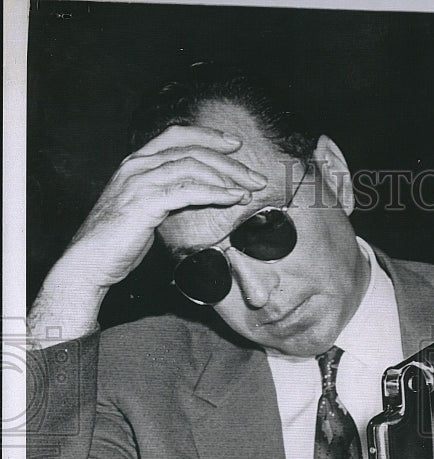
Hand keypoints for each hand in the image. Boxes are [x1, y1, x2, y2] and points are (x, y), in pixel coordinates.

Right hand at [63, 125, 268, 289]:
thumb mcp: (149, 208)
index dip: (208, 136)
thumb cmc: (120, 240)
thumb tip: (206, 193)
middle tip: (255, 177)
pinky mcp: (145, 202)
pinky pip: (188, 190)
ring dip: (227, 178)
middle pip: (192, 150)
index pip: (177, 135)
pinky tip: (233, 199)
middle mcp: (137, 165)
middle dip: (230, 162)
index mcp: (137, 162)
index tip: (236, 145)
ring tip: (249, 191)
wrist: (90, 261)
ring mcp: (139, 181)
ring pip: (193, 166)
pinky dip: (215, 193)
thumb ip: (171, 193)